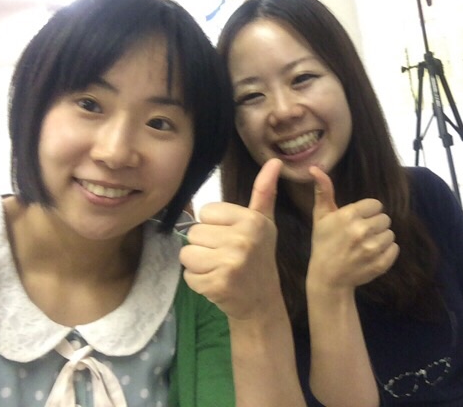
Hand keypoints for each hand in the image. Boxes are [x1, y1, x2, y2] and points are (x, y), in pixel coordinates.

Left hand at [180, 159, 282, 319]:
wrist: (262, 301)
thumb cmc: (259, 256)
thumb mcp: (264, 222)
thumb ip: (264, 191)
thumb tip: (275, 161)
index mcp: (251, 220)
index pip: (206, 213)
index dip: (215, 226)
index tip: (232, 238)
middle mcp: (242, 239)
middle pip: (194, 233)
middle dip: (205, 246)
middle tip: (227, 257)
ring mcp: (230, 263)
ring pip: (187, 254)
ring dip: (199, 264)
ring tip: (219, 269)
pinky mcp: (218, 285)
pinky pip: (188, 276)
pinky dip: (198, 282)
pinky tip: (217, 283)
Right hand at [307, 166, 398, 290]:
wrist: (327, 278)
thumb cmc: (323, 244)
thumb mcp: (320, 216)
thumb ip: (323, 191)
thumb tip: (315, 168)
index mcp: (348, 216)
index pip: (375, 205)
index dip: (367, 212)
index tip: (357, 221)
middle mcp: (362, 230)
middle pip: (384, 218)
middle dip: (374, 225)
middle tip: (361, 234)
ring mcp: (372, 249)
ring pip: (390, 234)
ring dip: (381, 238)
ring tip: (366, 245)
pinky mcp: (381, 263)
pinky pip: (395, 249)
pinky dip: (387, 252)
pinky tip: (372, 255)